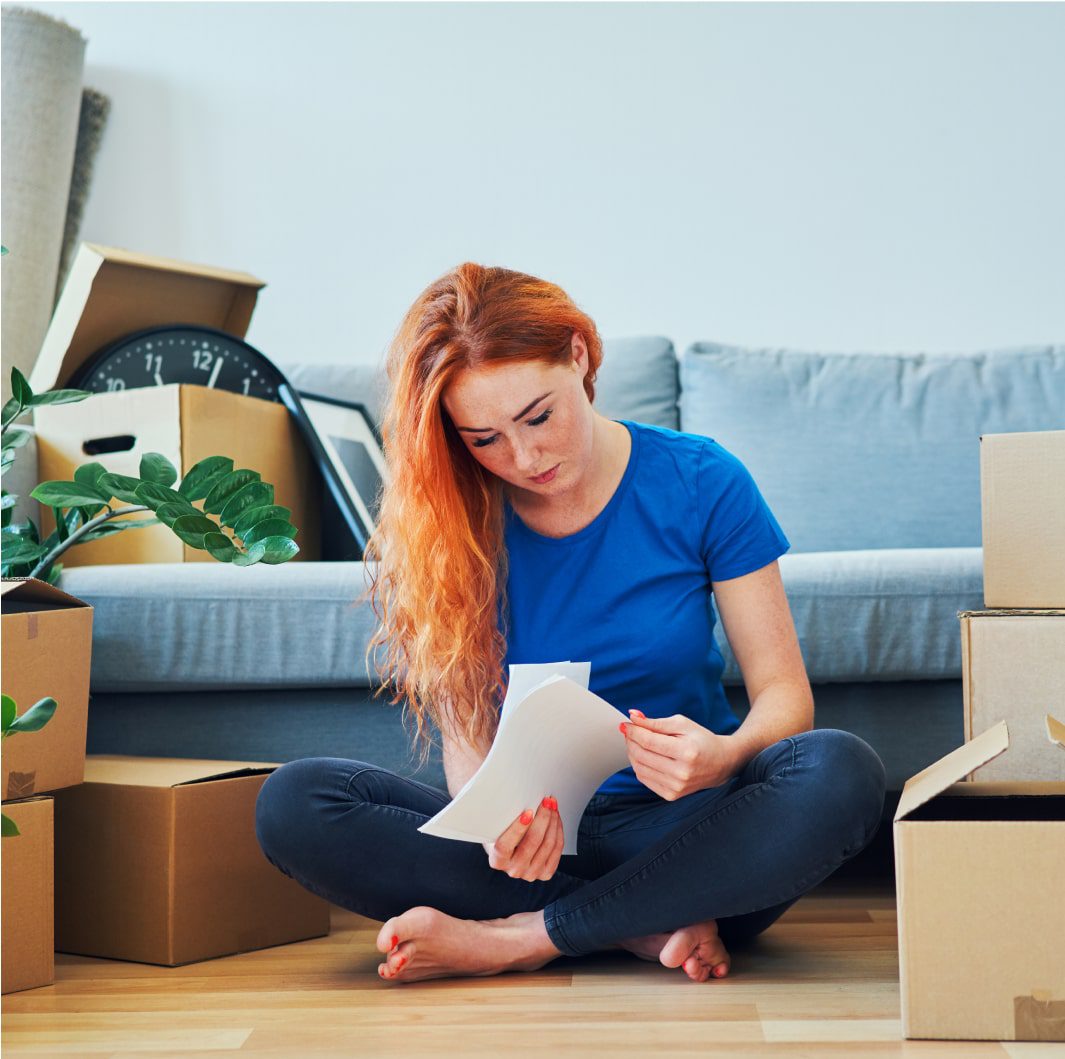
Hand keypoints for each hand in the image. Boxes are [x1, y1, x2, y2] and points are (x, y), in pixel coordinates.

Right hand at [482, 796, 563, 880]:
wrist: (510, 853)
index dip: (517, 829)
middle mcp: (514, 870)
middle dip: (542, 818)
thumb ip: (503, 819)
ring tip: (552, 806)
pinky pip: (557, 849)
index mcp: (498, 860)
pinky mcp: (546, 873)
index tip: (527, 812)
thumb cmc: (502, 835)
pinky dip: (558, 831)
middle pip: (532, 842)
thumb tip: (518, 799)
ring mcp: (531, 873)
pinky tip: (556, 819)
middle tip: (546, 801)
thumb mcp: (496, 828)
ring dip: (553, 821)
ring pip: (548, 844)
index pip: (505, 845)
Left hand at [620, 710, 737, 800]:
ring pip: (640, 768)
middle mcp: (681, 772)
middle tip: (630, 732)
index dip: (633, 731)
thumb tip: (633, 717)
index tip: (626, 724)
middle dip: (631, 741)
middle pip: (641, 755)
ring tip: (637, 743)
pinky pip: (644, 779)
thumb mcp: (682, 724)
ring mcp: (676, 787)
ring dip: (633, 753)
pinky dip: (640, 766)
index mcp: (686, 752)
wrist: (720, 763)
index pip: (648, 741)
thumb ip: (656, 722)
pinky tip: (645, 756)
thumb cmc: (700, 740)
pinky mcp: (672, 795)